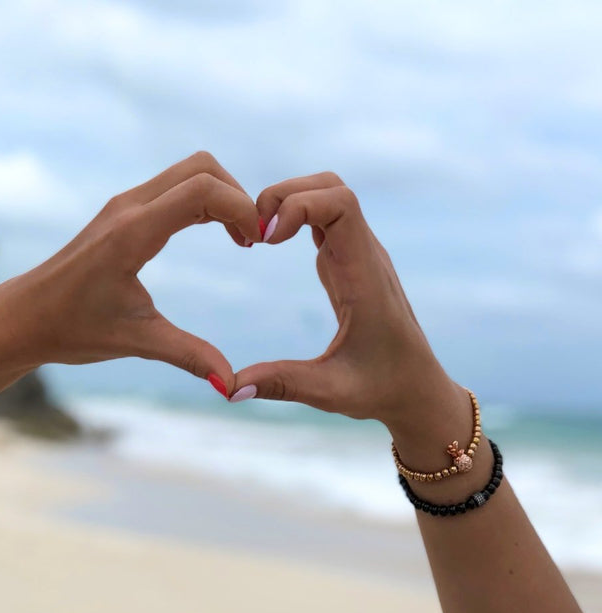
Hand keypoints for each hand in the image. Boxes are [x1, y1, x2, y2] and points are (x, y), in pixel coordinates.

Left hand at [0, 152, 261, 391]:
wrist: (24, 317)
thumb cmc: (72, 328)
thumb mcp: (138, 341)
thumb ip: (191, 356)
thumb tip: (233, 386)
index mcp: (133, 233)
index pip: (203, 190)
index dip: (241, 209)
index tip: (255, 245)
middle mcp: (129, 208)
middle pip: (202, 168)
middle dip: (238, 197)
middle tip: (252, 241)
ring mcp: (124, 205)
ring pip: (189, 172)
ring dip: (222, 197)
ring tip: (239, 240)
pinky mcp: (122, 213)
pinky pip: (174, 187)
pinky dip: (204, 201)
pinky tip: (215, 235)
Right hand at [232, 172, 460, 431]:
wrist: (416, 390)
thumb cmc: (381, 389)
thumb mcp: (330, 392)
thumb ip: (281, 383)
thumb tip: (229, 388)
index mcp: (365, 278)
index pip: (341, 204)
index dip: (298, 205)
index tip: (266, 240)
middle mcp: (365, 257)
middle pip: (331, 187)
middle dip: (286, 194)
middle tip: (251, 233)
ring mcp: (358, 256)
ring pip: (327, 197)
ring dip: (288, 202)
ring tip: (256, 237)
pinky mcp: (348, 263)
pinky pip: (323, 220)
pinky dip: (293, 217)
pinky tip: (270, 243)